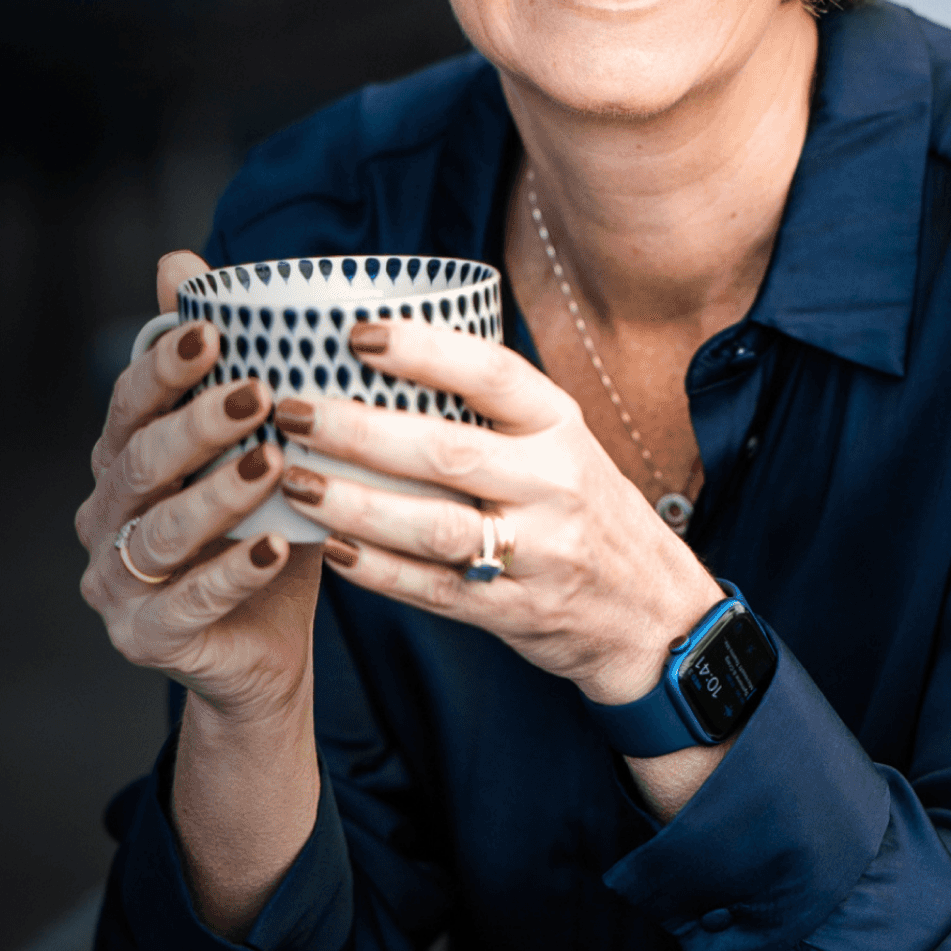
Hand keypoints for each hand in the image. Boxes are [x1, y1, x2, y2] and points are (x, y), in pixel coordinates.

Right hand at [75, 252, 318, 723]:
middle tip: (257, 392)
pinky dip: (231, 572)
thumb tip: (179, 260)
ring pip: (161, 530)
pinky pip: (187, 601)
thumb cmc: (259, 538)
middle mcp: (104, 517)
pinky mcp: (142, 638)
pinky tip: (276, 545)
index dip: (162, 365)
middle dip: (197, 423)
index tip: (211, 329)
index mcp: (120, 464)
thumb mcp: (250, 451)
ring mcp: (115, 581)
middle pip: (139, 461)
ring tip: (274, 464)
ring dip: (218, 494)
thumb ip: (220, 368)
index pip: (128, 405)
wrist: (263, 655)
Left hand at [282, 316, 725, 708]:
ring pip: (434, 526)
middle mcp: (554, 484)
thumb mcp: (561, 444)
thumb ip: (491, 410)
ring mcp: (539, 552)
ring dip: (355, 504)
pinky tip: (329, 548)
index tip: (356, 335)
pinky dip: (377, 571)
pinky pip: (435, 590)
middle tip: (292, 412)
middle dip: (358, 431)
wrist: (659, 616)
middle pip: (446, 451)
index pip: (492, 374)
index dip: (423, 351)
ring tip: (295, 480)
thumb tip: (381, 354)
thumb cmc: (586, 511)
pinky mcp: (517, 611)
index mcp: (560, 426)